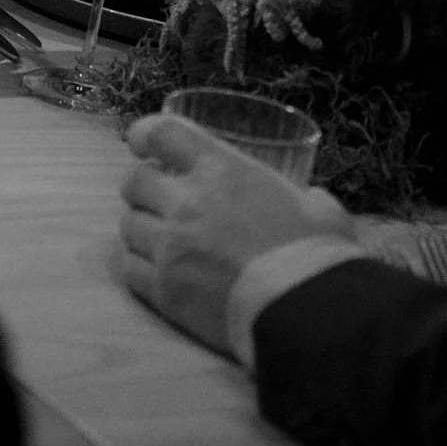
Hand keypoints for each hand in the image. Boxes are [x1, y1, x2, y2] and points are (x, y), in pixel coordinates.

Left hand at [118, 113, 354, 353]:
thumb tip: (310, 203)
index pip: (164, 133)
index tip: (141, 141)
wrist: (303, 312)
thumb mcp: (318, 207)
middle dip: (142, 186)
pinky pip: (131, 270)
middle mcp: (187, 202)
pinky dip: (139, 266)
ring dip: (141, 227)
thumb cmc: (315, 254)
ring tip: (158, 237)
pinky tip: (156, 271)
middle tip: (155, 197)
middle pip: (135, 181)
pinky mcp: (164, 291)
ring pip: (128, 226)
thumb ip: (304, 198)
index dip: (146, 133)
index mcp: (222, 169)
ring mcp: (170, 247)